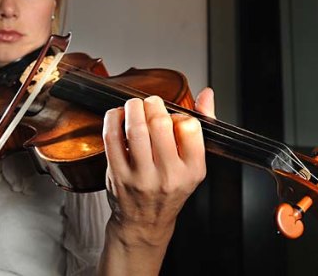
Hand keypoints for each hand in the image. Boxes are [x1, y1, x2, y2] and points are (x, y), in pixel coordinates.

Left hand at [101, 87, 213, 265]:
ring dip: (133, 107)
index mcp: (192, 169)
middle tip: (151, 103)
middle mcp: (168, 175)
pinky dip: (113, 119)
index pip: (190, 126)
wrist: (145, 222)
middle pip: (160, 123)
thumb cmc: (170, 188)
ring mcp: (141, 176)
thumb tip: (206, 94)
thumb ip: (202, 126)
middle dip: (153, 104)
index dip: (180, 115)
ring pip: (136, 128)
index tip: (173, 119)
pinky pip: (112, 137)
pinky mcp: (118, 175)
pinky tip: (118, 116)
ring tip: (135, 106)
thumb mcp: (194, 163)